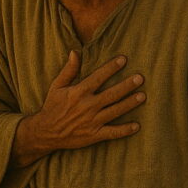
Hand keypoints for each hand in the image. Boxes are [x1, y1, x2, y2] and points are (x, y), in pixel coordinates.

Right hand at [12, 50, 145, 166]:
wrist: (45, 133)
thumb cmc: (52, 107)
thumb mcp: (56, 87)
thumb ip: (68, 70)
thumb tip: (75, 52)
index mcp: (79, 93)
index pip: (98, 77)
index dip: (111, 68)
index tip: (123, 59)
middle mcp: (87, 106)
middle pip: (111, 94)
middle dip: (127, 86)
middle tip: (140, 78)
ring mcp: (92, 122)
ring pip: (115, 111)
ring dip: (129, 104)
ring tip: (142, 96)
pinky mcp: (94, 135)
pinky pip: (112, 133)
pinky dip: (124, 130)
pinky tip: (136, 126)